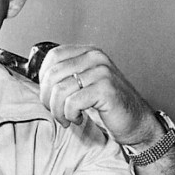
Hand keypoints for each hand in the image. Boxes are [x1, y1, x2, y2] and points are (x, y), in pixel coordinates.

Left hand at [38, 44, 163, 147]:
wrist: (135, 122)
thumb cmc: (107, 106)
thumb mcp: (83, 85)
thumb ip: (65, 77)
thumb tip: (40, 83)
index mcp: (88, 53)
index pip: (53, 57)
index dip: (44, 79)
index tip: (50, 96)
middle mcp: (95, 57)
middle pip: (53, 75)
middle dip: (48, 99)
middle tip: (57, 112)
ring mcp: (101, 72)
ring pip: (60, 90)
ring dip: (58, 111)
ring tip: (68, 118)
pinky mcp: (105, 89)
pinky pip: (72, 102)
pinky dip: (70, 115)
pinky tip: (79, 118)